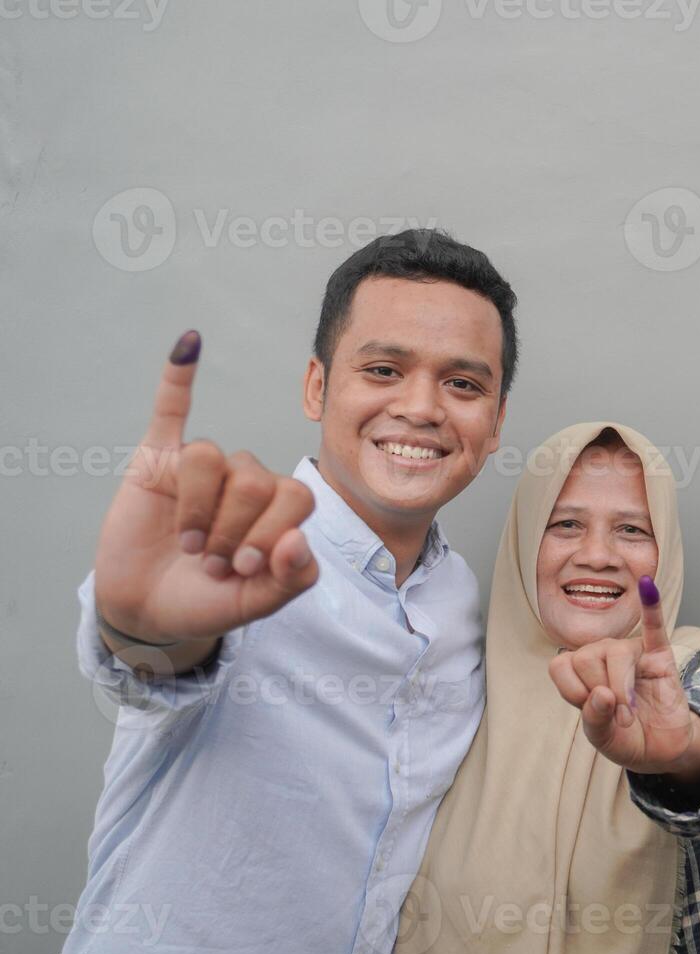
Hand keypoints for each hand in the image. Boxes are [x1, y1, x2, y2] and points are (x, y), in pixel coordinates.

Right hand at [92, 331, 319, 650]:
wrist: (148, 609)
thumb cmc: (208, 600)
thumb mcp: (257, 604)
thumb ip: (291, 579)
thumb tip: (297, 540)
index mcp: (281, 508)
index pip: (297, 496)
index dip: (271, 533)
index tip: (244, 568)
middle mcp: (248, 481)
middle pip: (256, 479)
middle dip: (231, 530)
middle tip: (210, 562)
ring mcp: (204, 469)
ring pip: (214, 459)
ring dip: (199, 508)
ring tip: (188, 543)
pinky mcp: (159, 460)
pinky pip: (170, 409)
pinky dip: (178, 376)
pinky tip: (189, 343)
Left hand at [548, 576, 699, 779]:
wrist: (663, 750)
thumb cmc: (627, 739)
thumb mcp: (601, 738)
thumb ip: (595, 718)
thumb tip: (602, 694)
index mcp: (582, 672)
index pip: (561, 664)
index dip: (572, 689)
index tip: (592, 711)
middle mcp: (603, 656)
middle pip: (588, 656)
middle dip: (602, 693)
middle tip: (620, 719)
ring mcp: (633, 653)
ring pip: (617, 652)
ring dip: (623, 688)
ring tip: (632, 713)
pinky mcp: (661, 656)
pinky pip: (655, 626)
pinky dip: (652, 606)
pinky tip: (648, 585)